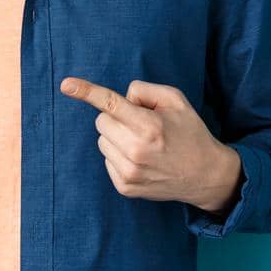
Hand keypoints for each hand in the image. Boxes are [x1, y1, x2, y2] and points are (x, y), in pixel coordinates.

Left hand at [58, 76, 241, 212]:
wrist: (205, 175)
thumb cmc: (190, 132)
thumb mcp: (176, 101)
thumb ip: (145, 90)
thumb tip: (121, 96)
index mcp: (149, 126)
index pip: (111, 103)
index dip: (86, 92)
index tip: (66, 84)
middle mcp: (136, 150)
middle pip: (101, 121)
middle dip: (116, 118)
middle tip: (141, 124)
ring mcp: (129, 172)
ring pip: (102, 141)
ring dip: (117, 137)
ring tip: (144, 143)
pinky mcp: (125, 187)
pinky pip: (107, 160)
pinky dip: (119, 155)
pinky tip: (141, 159)